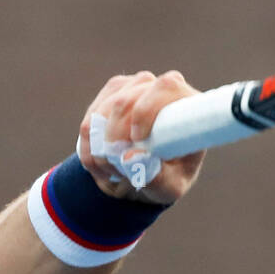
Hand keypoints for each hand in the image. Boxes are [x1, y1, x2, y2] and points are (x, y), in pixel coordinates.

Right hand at [78, 70, 204, 204]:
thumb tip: (128, 158)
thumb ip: (157, 177)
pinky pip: (89, 122)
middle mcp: (157, 87)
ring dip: (102, 148)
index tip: (137, 140)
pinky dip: (90, 149)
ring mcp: (131, 86)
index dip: (146, 111)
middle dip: (116, 138)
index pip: (166, 87)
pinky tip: (103, 165)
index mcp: (184, 103)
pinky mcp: (110, 94)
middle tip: (119, 168)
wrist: (148, 171)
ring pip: (104, 111)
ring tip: (114, 171)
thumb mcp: (171, 187)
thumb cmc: (168, 177)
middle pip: (126, 101)